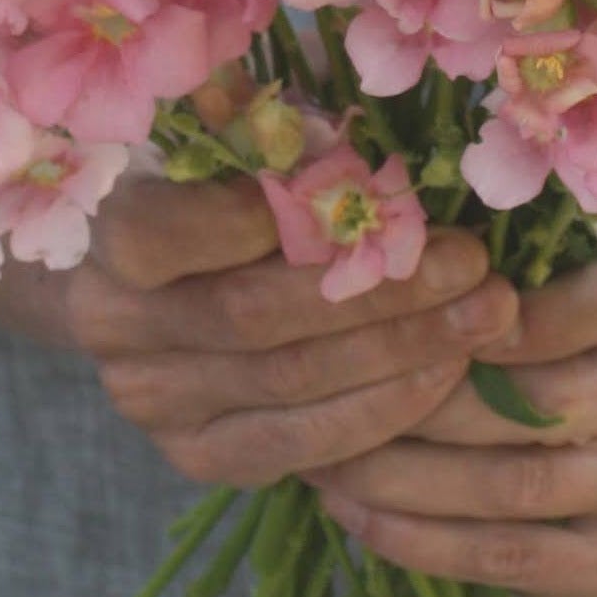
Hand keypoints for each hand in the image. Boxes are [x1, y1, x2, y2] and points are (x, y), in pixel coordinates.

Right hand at [65, 176, 521, 488]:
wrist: (166, 285)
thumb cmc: (225, 186)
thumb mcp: (240, 145)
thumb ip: (283, 143)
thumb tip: (360, 141)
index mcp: (112, 235)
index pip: (170, 233)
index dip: (262, 216)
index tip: (365, 190)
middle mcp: (115, 327)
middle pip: (252, 315)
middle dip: (378, 289)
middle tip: (475, 264)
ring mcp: (153, 401)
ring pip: (286, 384)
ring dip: (400, 350)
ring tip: (485, 317)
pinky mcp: (198, 454)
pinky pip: (297, 446)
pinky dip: (379, 411)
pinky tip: (445, 375)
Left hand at [311, 264, 596, 596]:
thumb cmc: (586, 334)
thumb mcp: (566, 280)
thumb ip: (507, 278)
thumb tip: (385, 275)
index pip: (580, 310)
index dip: (483, 319)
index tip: (396, 317)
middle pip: (541, 407)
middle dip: (422, 405)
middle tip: (332, 398)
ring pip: (518, 493)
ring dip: (406, 482)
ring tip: (329, 467)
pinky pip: (518, 564)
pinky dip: (427, 545)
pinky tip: (364, 519)